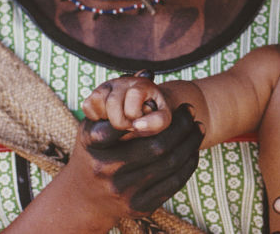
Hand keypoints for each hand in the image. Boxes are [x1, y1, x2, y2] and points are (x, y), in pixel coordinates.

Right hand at [77, 104, 202, 215]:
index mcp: (94, 144)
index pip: (132, 123)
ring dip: (190, 142)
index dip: (162, 114)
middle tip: (192, 113)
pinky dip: (188, 162)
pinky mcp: (138, 207)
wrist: (81, 198)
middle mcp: (106, 170)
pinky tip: (192, 148)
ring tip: (198, 127)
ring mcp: (122, 191)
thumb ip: (118, 98)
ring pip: (170, 163)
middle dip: (183, 126)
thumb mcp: (94, 124)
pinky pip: (173, 182)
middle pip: (158, 145)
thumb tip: (148, 73)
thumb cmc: (93, 151)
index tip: (179, 106)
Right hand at [83, 70, 170, 136]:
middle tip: (128, 124)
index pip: (133, 96)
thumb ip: (157, 121)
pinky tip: (109, 116)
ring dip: (107, 119)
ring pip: (97, 102)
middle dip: (119, 122)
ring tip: (120, 118)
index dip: (135, 115)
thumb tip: (137, 125)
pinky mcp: (95, 92)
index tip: (140, 120)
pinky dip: (95, 116)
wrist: (144, 108)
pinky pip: (87, 105)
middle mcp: (124, 80)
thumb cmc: (153, 113)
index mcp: (142, 83)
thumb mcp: (163, 118)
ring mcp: (108, 85)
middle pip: (112, 103)